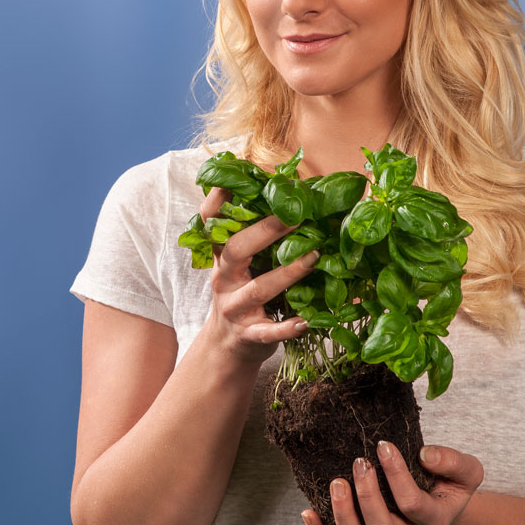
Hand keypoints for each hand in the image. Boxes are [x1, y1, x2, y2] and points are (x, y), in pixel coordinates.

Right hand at [199, 187, 317, 363]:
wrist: (228, 346)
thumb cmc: (243, 294)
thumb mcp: (240, 266)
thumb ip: (256, 236)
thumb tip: (290, 194)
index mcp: (221, 256)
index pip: (210, 223)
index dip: (217, 200)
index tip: (232, 178)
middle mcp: (224, 278)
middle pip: (237, 249)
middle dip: (266, 230)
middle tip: (296, 216)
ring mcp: (234, 308)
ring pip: (258, 288)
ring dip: (288, 272)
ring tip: (314, 257)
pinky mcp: (249, 335)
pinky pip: (268, 332)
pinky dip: (287, 328)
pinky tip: (306, 321)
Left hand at [302, 442, 483, 524]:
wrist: (442, 506)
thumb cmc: (449, 485)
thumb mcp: (466, 471)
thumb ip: (453, 461)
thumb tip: (424, 454)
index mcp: (433, 520)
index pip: (411, 503)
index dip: (395, 474)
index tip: (383, 445)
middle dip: (367, 495)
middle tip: (359, 462)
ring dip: (343, 513)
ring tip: (337, 481)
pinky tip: (309, 511)